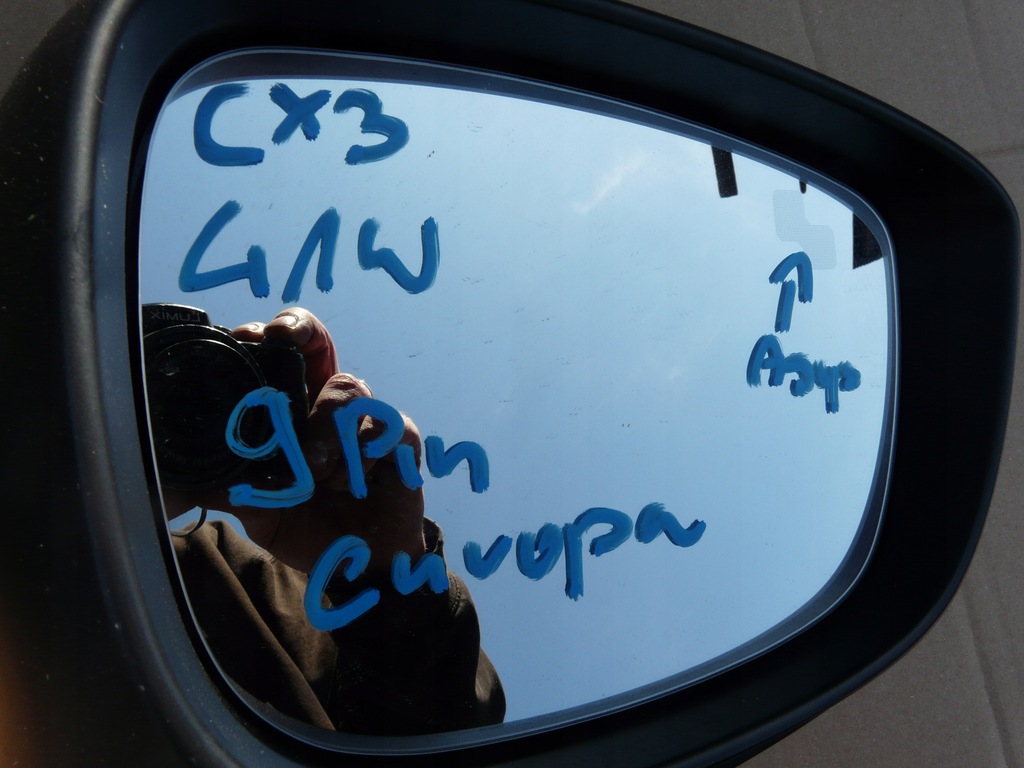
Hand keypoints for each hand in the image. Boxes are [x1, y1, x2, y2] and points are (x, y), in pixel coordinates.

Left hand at [166, 308, 425, 574]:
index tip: (249, 337)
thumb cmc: (308, 525)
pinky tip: (352, 481)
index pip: (282, 354)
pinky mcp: (401, 444)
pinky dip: (366, 453)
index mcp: (293, 411)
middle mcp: (327, 405)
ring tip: (318, 472)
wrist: (358, 566)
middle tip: (282, 341)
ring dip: (328, 427)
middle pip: (319, 344)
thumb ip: (225, 489)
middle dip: (301, 332)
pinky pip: (389, 427)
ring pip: (348, 389)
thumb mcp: (257, 507)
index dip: (268, 335)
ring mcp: (366, 421)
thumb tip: (176, 480)